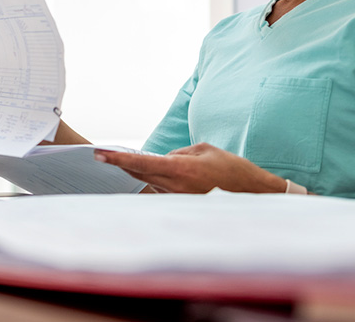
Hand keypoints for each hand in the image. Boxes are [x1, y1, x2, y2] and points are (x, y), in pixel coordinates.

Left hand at [95, 143, 286, 193]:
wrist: (253, 196)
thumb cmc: (233, 170)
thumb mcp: (205, 150)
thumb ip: (180, 153)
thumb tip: (164, 159)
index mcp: (180, 169)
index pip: (141, 163)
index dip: (118, 158)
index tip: (100, 154)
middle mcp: (175, 187)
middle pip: (139, 174)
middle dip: (119, 164)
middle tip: (100, 156)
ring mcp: (178, 198)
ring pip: (150, 182)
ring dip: (137, 173)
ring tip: (122, 162)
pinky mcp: (183, 204)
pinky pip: (162, 189)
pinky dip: (153, 181)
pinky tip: (148, 174)